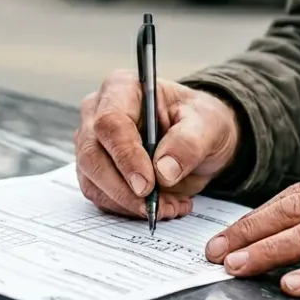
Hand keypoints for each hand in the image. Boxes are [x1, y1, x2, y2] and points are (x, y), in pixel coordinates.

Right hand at [75, 70, 240, 219]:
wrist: (201, 141)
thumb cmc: (200, 122)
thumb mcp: (208, 124)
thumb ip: (188, 142)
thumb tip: (163, 170)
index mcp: (122, 89)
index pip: (110, 122)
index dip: (125, 156)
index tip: (147, 184)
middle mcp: (98, 114)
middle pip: (92, 155)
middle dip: (124, 189)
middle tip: (154, 207)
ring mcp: (93, 144)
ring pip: (93, 181)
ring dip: (129, 204)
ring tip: (169, 207)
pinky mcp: (96, 172)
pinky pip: (102, 197)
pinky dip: (130, 209)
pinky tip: (161, 207)